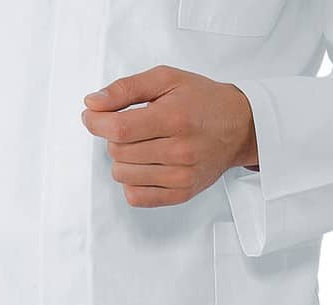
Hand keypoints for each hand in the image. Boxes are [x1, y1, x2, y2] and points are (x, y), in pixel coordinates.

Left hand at [82, 65, 257, 207]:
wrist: (240, 127)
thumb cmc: (202, 101)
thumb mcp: (166, 79)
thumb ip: (126, 89)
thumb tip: (92, 103)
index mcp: (174, 118)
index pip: (118, 129)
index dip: (96, 122)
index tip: (92, 115)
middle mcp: (179, 150)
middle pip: (117, 152)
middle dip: (114, 138)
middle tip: (131, 127)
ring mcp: (180, 176)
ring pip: (122, 175)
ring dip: (122, 160)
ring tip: (141, 146)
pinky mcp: (181, 194)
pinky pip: (135, 197)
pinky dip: (131, 182)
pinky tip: (144, 166)